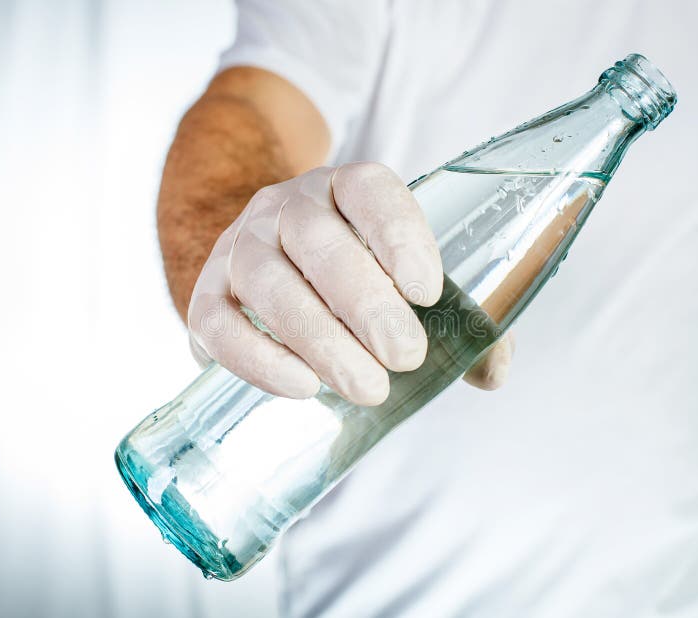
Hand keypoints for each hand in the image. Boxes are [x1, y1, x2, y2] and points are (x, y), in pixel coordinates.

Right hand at [188, 162, 512, 403]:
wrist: (263, 265)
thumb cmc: (348, 278)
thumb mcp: (399, 279)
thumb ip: (453, 318)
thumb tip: (491, 369)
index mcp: (343, 190)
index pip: (370, 191)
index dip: (399, 236)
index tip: (428, 292)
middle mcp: (286, 208)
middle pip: (318, 241)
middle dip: (365, 303)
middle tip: (404, 358)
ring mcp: (239, 247)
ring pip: (268, 281)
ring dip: (318, 338)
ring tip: (367, 388)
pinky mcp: (206, 295)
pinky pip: (218, 323)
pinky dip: (257, 358)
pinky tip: (302, 387)